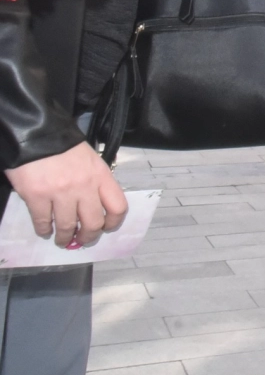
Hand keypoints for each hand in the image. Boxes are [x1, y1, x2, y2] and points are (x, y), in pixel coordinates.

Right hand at [4, 142, 127, 247]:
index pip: (118, 206)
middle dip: (88, 237)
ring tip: (62, 240)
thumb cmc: (64, 147)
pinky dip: (44, 230)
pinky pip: (43, 222)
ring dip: (65, 238)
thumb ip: (96, 180)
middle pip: (94, 222)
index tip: (106, 228)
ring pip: (68, 226)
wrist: (37, 135)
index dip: (114, 223)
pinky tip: (45, 231)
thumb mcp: (90, 160)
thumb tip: (96, 203)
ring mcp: (60, 193)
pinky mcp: (36, 197)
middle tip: (82, 240)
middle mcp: (84, 186)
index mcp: (101, 176)